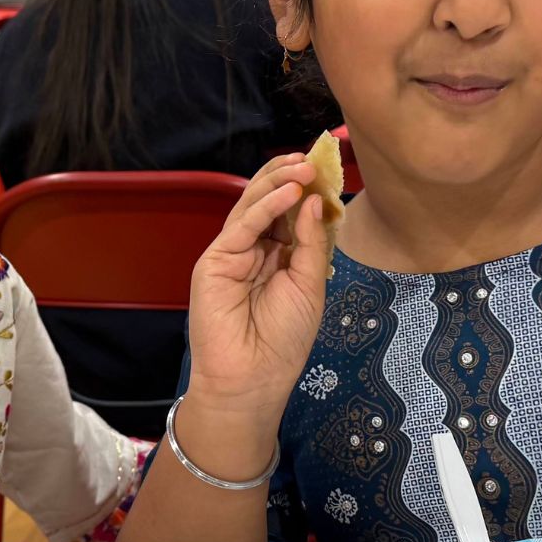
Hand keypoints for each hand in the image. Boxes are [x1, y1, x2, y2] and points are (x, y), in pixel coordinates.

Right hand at [186, 154, 328, 429]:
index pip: (289, 213)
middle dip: (289, 178)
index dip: (305, 191)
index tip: (326, 170)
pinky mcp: (215, 261)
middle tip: (313, 161)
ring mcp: (232, 253)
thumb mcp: (309, 287)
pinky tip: (289, 193)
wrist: (252, 379)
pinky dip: (265, 207)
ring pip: (251, 206)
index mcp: (277, 257)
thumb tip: (314, 202)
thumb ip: (309, 243)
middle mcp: (253, 250)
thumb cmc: (283, 341)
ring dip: (278, 183)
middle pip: (268, 202)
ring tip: (304, 169)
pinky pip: (242, 226)